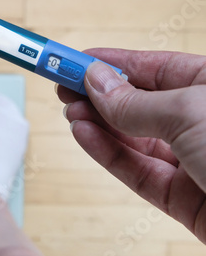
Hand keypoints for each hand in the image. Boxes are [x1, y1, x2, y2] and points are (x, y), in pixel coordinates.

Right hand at [57, 48, 205, 242]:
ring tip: (69, 110)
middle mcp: (203, 122)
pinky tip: (83, 134)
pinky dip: (105, 152)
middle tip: (63, 84)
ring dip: (97, 123)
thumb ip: (135, 101)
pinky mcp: (181, 196)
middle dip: (99, 93)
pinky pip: (135, 169)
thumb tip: (96, 81)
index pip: (153, 68)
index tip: (76, 59)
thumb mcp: (190, 112)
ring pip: (132, 137)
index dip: (112, 62)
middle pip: (138, 103)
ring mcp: (192, 160)